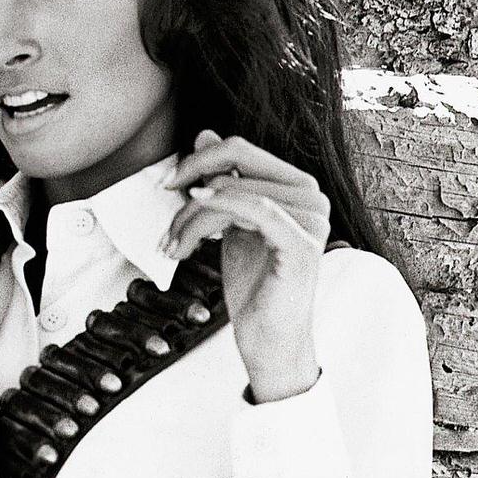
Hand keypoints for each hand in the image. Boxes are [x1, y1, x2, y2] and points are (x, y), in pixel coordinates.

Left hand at [163, 128, 329, 402]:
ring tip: (171, 247)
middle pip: (237, 164)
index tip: (167, 184)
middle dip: (191, 189)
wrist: (269, 342)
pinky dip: (219, 209)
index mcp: (298, 188)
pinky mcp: (303, 243)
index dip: (199, 160)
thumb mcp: (231, 228)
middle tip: (165, 225)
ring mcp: (312, 219)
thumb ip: (223, 184)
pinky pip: (255, 209)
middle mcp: (312, 197)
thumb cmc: (253, 290)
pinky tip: (192, 220)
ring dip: (192, 217)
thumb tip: (205, 135)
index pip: (243, 151)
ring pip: (236, 190)